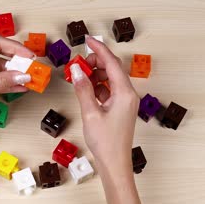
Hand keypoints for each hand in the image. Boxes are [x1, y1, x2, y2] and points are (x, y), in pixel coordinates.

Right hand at [71, 36, 138, 174]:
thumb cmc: (106, 142)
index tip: (88, 40)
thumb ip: (83, 89)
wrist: (115, 164)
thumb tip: (76, 70)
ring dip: (94, 76)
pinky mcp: (120, 109)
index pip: (112, 63)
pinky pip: (109, 90)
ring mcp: (125, 102)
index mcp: (125, 93)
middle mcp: (128, 95)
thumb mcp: (90, 113)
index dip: (99, 49)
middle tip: (77, 64)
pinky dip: (97, 87)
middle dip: (95, 63)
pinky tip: (85, 91)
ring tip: (78, 78)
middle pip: (112, 69)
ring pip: (110, 80)